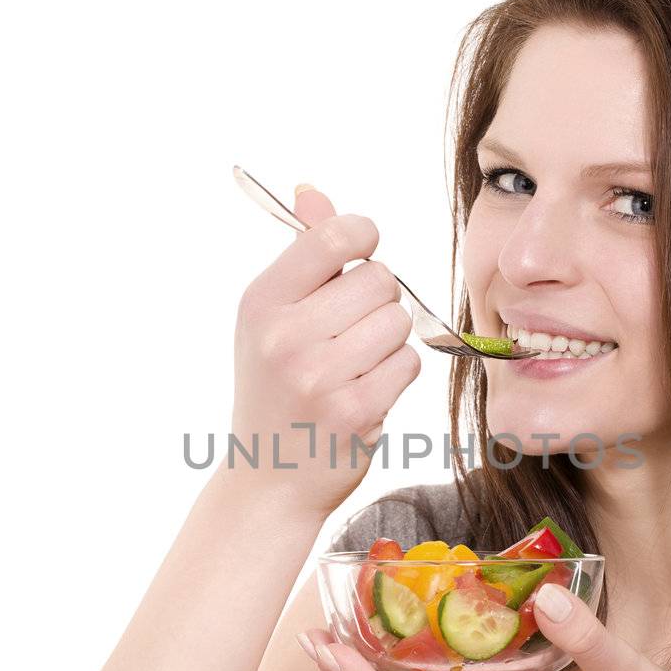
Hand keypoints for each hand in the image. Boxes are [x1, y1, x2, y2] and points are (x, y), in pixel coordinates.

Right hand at [228, 186, 420, 519]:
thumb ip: (303, 252)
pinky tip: (364, 394)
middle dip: (377, 301)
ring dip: (388, 341)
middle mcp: (285, 336)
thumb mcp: (272, 318)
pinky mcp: (355, 411)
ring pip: (399, 321)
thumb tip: (312, 191)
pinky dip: (395, 376)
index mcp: (262, 301)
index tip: (359, 259)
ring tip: (355, 366)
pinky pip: (407, 363)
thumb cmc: (277, 387)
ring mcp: (320, 376)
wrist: (268, 478)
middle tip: (350, 331)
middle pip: (380, 279)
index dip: (362, 239)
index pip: (335, 235)